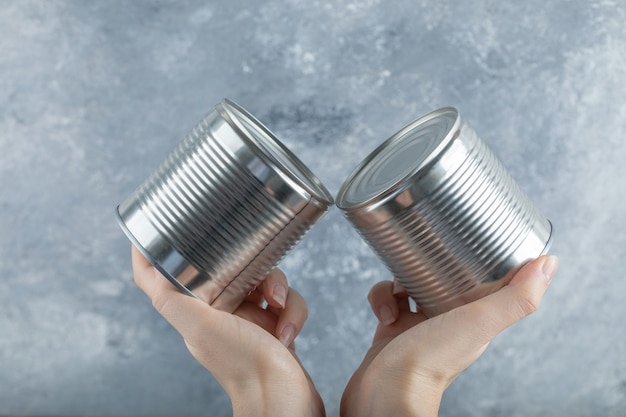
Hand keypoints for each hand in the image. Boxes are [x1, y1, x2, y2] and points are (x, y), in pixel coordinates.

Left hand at [131, 246, 324, 416]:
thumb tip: (145, 266)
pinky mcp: (275, 324)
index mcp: (196, 311)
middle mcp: (220, 312)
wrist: (281, 398)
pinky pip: (288, 300)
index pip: (170, 274)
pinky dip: (294, 311)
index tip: (166, 222)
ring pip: (266, 279)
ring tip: (277, 308)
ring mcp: (248, 318)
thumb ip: (169, 299)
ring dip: (279, 290)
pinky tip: (288, 331)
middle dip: (251, 265)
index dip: (165, 249)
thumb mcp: (197, 327)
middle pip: (229, 266)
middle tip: (258, 280)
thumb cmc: (240, 366)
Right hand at [341, 255, 558, 416]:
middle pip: (445, 278)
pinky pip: (387, 299)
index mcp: (476, 319)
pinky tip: (384, 312)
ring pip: (412, 285)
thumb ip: (516, 297)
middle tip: (427, 253)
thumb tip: (550, 262)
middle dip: (434, 263)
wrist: (388, 392)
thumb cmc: (432, 362)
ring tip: (400, 291)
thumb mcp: (479, 322)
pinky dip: (381, 299)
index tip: (477, 237)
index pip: (487, 280)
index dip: (484, 258)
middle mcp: (450, 321)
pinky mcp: (392, 328)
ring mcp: (420, 325)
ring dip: (400, 281)